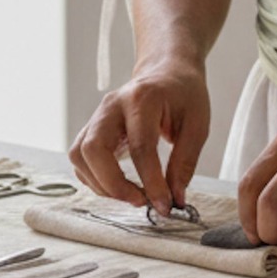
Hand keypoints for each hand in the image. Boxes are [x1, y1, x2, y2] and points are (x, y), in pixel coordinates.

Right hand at [69, 59, 211, 213]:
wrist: (167, 73)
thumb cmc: (183, 95)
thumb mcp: (197, 125)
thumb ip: (185, 163)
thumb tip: (174, 199)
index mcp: (142, 99)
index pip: (139, 147)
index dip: (150, 182)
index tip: (164, 204)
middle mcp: (111, 106)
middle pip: (93, 149)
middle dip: (113, 184)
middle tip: (141, 201)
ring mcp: (97, 116)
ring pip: (80, 156)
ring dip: (102, 184)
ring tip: (133, 195)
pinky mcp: (91, 128)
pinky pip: (81, 160)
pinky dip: (96, 179)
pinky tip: (120, 185)